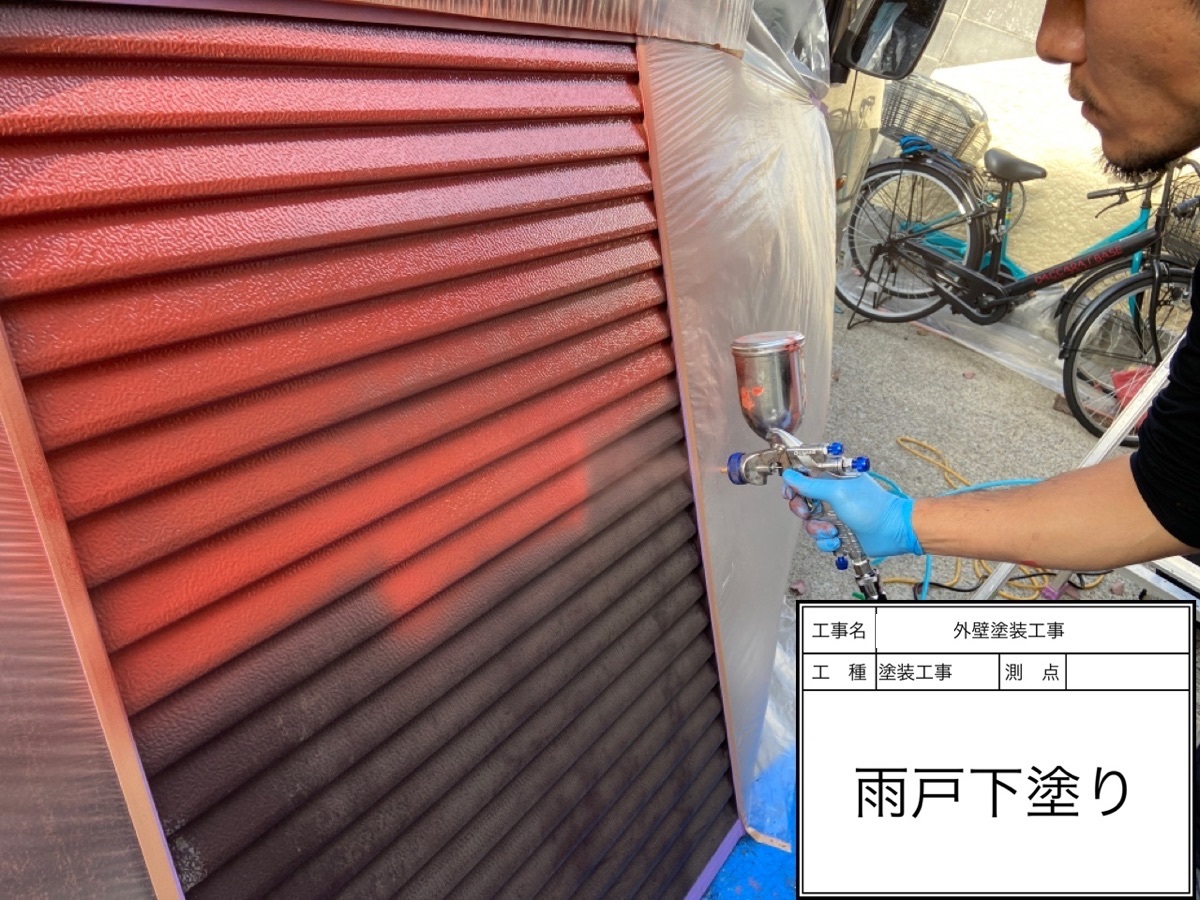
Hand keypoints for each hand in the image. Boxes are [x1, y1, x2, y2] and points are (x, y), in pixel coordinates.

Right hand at [781, 469, 922, 558]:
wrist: (892, 531)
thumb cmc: (872, 507)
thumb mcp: (838, 492)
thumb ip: (811, 485)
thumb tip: (791, 476)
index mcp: (832, 479)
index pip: (803, 476)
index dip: (793, 484)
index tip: (789, 493)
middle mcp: (831, 496)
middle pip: (802, 501)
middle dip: (803, 510)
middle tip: (808, 513)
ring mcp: (834, 515)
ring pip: (810, 523)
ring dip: (819, 529)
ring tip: (834, 530)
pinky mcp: (838, 532)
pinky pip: (821, 539)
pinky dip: (827, 542)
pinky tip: (839, 539)